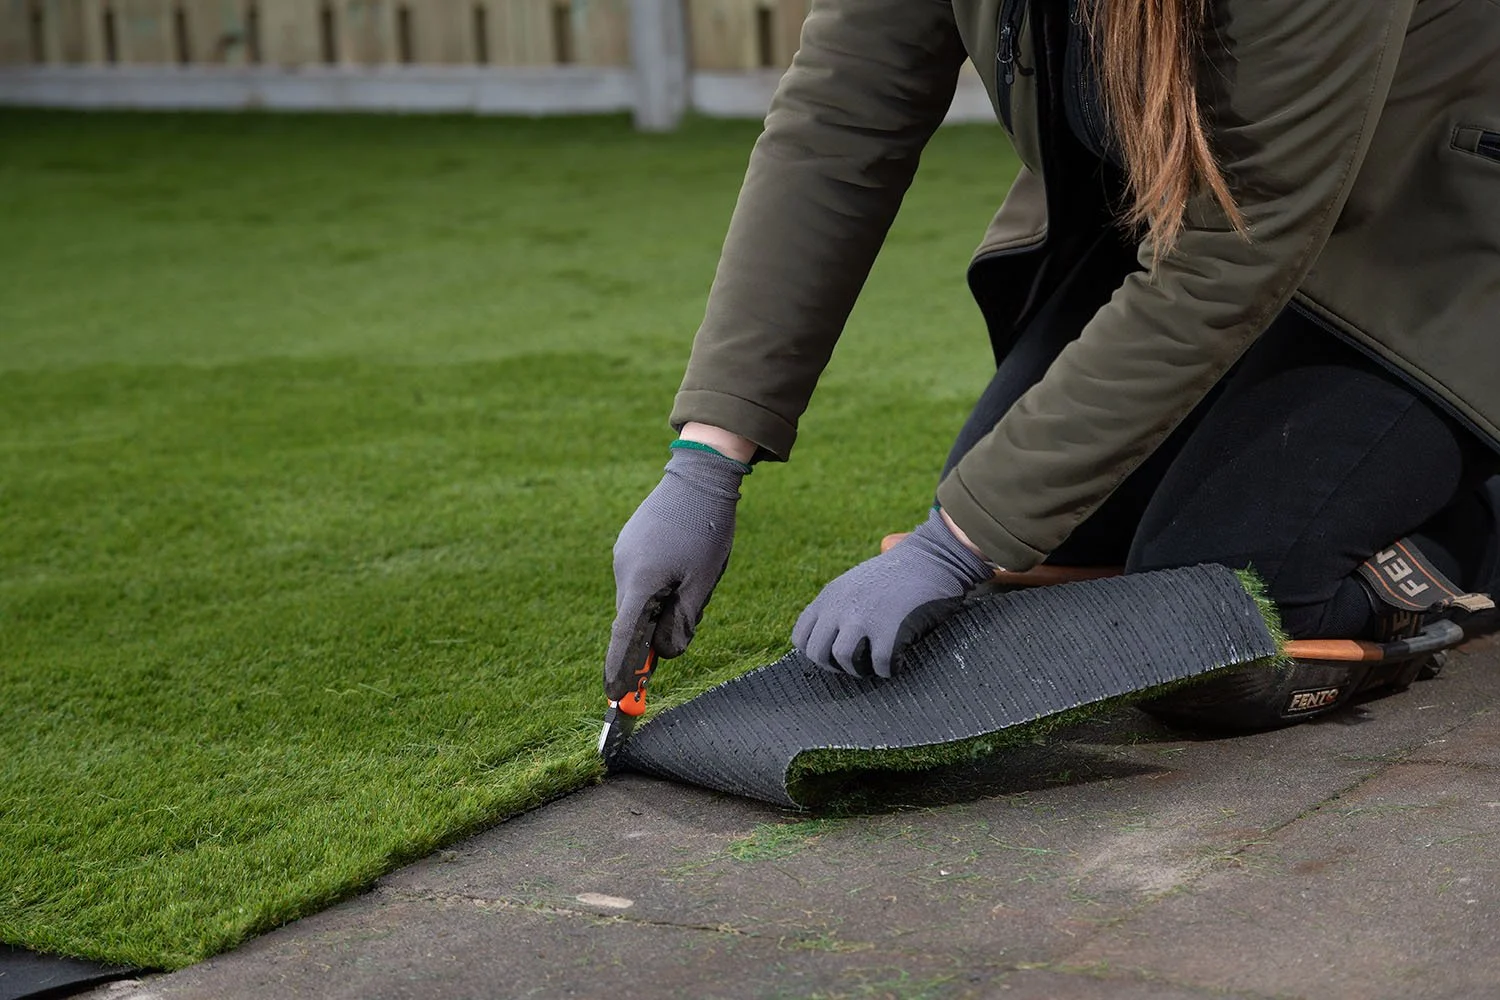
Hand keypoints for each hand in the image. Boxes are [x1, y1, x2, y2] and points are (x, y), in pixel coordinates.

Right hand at [605, 446, 747, 699]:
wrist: (699, 475)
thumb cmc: (706, 529)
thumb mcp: (702, 583)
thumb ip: (682, 622)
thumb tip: (665, 653)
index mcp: (640, 583)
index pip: (623, 638)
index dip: (619, 670)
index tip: (615, 696)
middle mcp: (623, 571)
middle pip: (633, 620)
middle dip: (653, 634)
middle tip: (685, 623)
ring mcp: (623, 555)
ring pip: (638, 600)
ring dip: (659, 607)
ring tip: (694, 580)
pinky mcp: (629, 544)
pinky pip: (639, 579)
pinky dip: (656, 589)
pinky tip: (683, 566)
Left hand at [793, 509, 992, 677]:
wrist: (934, 556)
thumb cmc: (900, 572)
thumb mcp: (857, 581)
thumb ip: (840, 605)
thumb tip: (833, 638)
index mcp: (830, 595)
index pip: (800, 637)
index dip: (816, 653)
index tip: (835, 655)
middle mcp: (841, 606)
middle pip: (817, 653)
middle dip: (836, 667)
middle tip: (858, 665)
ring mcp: (864, 617)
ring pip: (844, 660)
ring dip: (861, 670)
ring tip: (877, 664)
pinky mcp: (889, 628)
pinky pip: (880, 665)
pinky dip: (889, 669)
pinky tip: (899, 661)